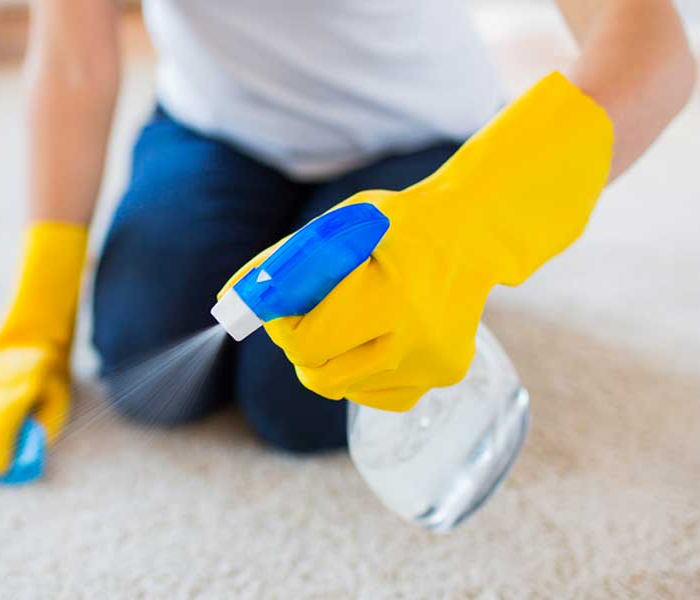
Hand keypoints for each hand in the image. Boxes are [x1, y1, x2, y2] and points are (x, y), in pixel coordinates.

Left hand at [222, 72, 613, 411]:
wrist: (473, 231)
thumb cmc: (395, 224)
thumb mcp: (335, 228)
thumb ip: (280, 264)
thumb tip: (226, 303)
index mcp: (391, 297)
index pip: (305, 344)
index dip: (282, 325)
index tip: (283, 302)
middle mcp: (418, 340)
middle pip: (318, 374)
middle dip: (301, 344)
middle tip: (311, 310)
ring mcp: (434, 364)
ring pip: (342, 387)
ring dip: (328, 357)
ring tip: (351, 314)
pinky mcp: (444, 376)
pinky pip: (375, 394)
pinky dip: (360, 370)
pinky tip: (378, 334)